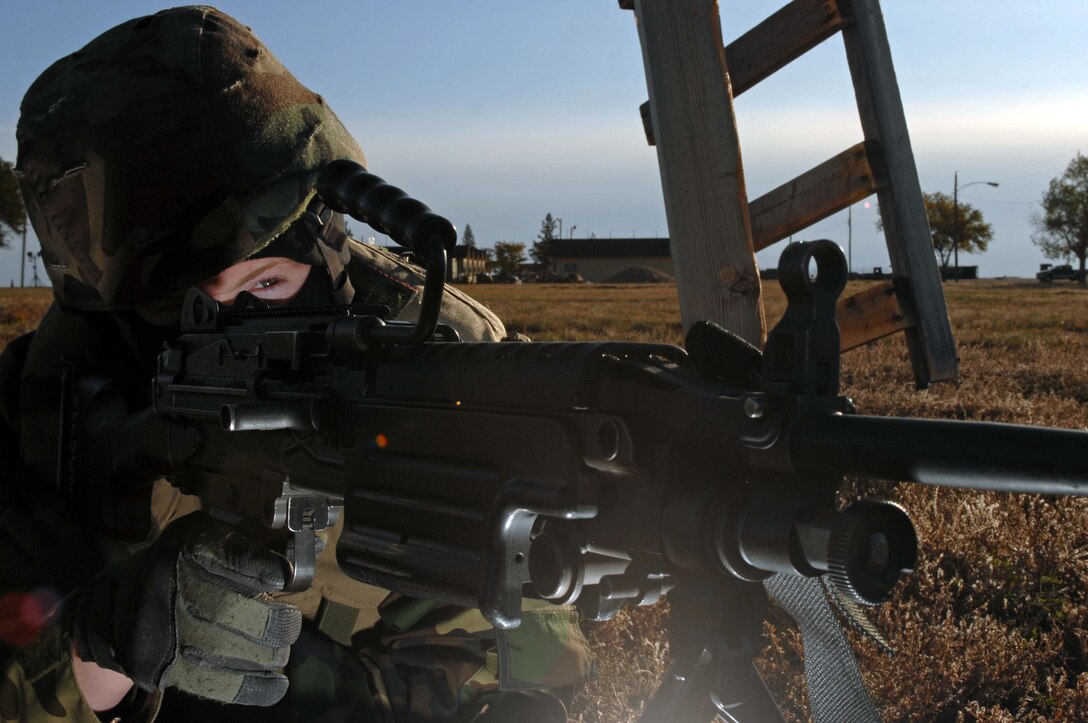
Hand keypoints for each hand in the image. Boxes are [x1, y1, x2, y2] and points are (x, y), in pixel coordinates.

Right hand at [70, 512, 300, 705]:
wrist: (122, 603)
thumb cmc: (185, 564)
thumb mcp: (210, 535)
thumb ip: (254, 544)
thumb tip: (308, 552)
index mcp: (186, 547)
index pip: (226, 554)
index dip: (258, 566)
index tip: (285, 576)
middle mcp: (171, 587)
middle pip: (227, 609)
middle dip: (270, 621)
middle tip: (289, 623)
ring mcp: (165, 631)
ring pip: (224, 649)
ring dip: (266, 654)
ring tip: (280, 649)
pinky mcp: (165, 668)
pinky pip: (214, 684)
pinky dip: (253, 688)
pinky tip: (277, 684)